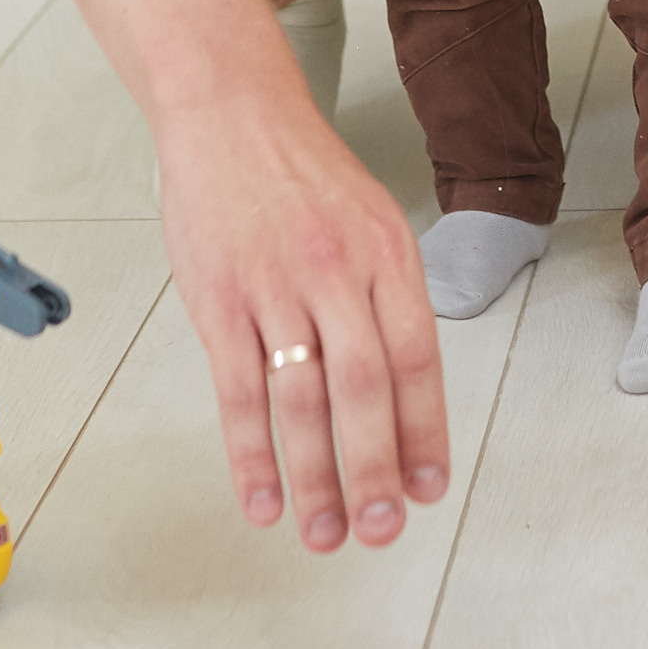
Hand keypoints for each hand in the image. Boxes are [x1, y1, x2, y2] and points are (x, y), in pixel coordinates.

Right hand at [157, 75, 448, 550]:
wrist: (230, 115)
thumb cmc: (302, 175)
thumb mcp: (370, 221)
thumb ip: (385, 300)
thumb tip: (403, 395)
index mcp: (387, 254)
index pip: (417, 358)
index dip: (425, 431)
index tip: (428, 489)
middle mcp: (338, 271)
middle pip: (365, 387)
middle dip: (375, 469)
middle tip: (380, 530)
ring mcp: (276, 286)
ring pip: (302, 400)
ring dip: (315, 478)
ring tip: (325, 533)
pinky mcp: (219, 300)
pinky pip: (239, 390)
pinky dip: (252, 453)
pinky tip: (262, 499)